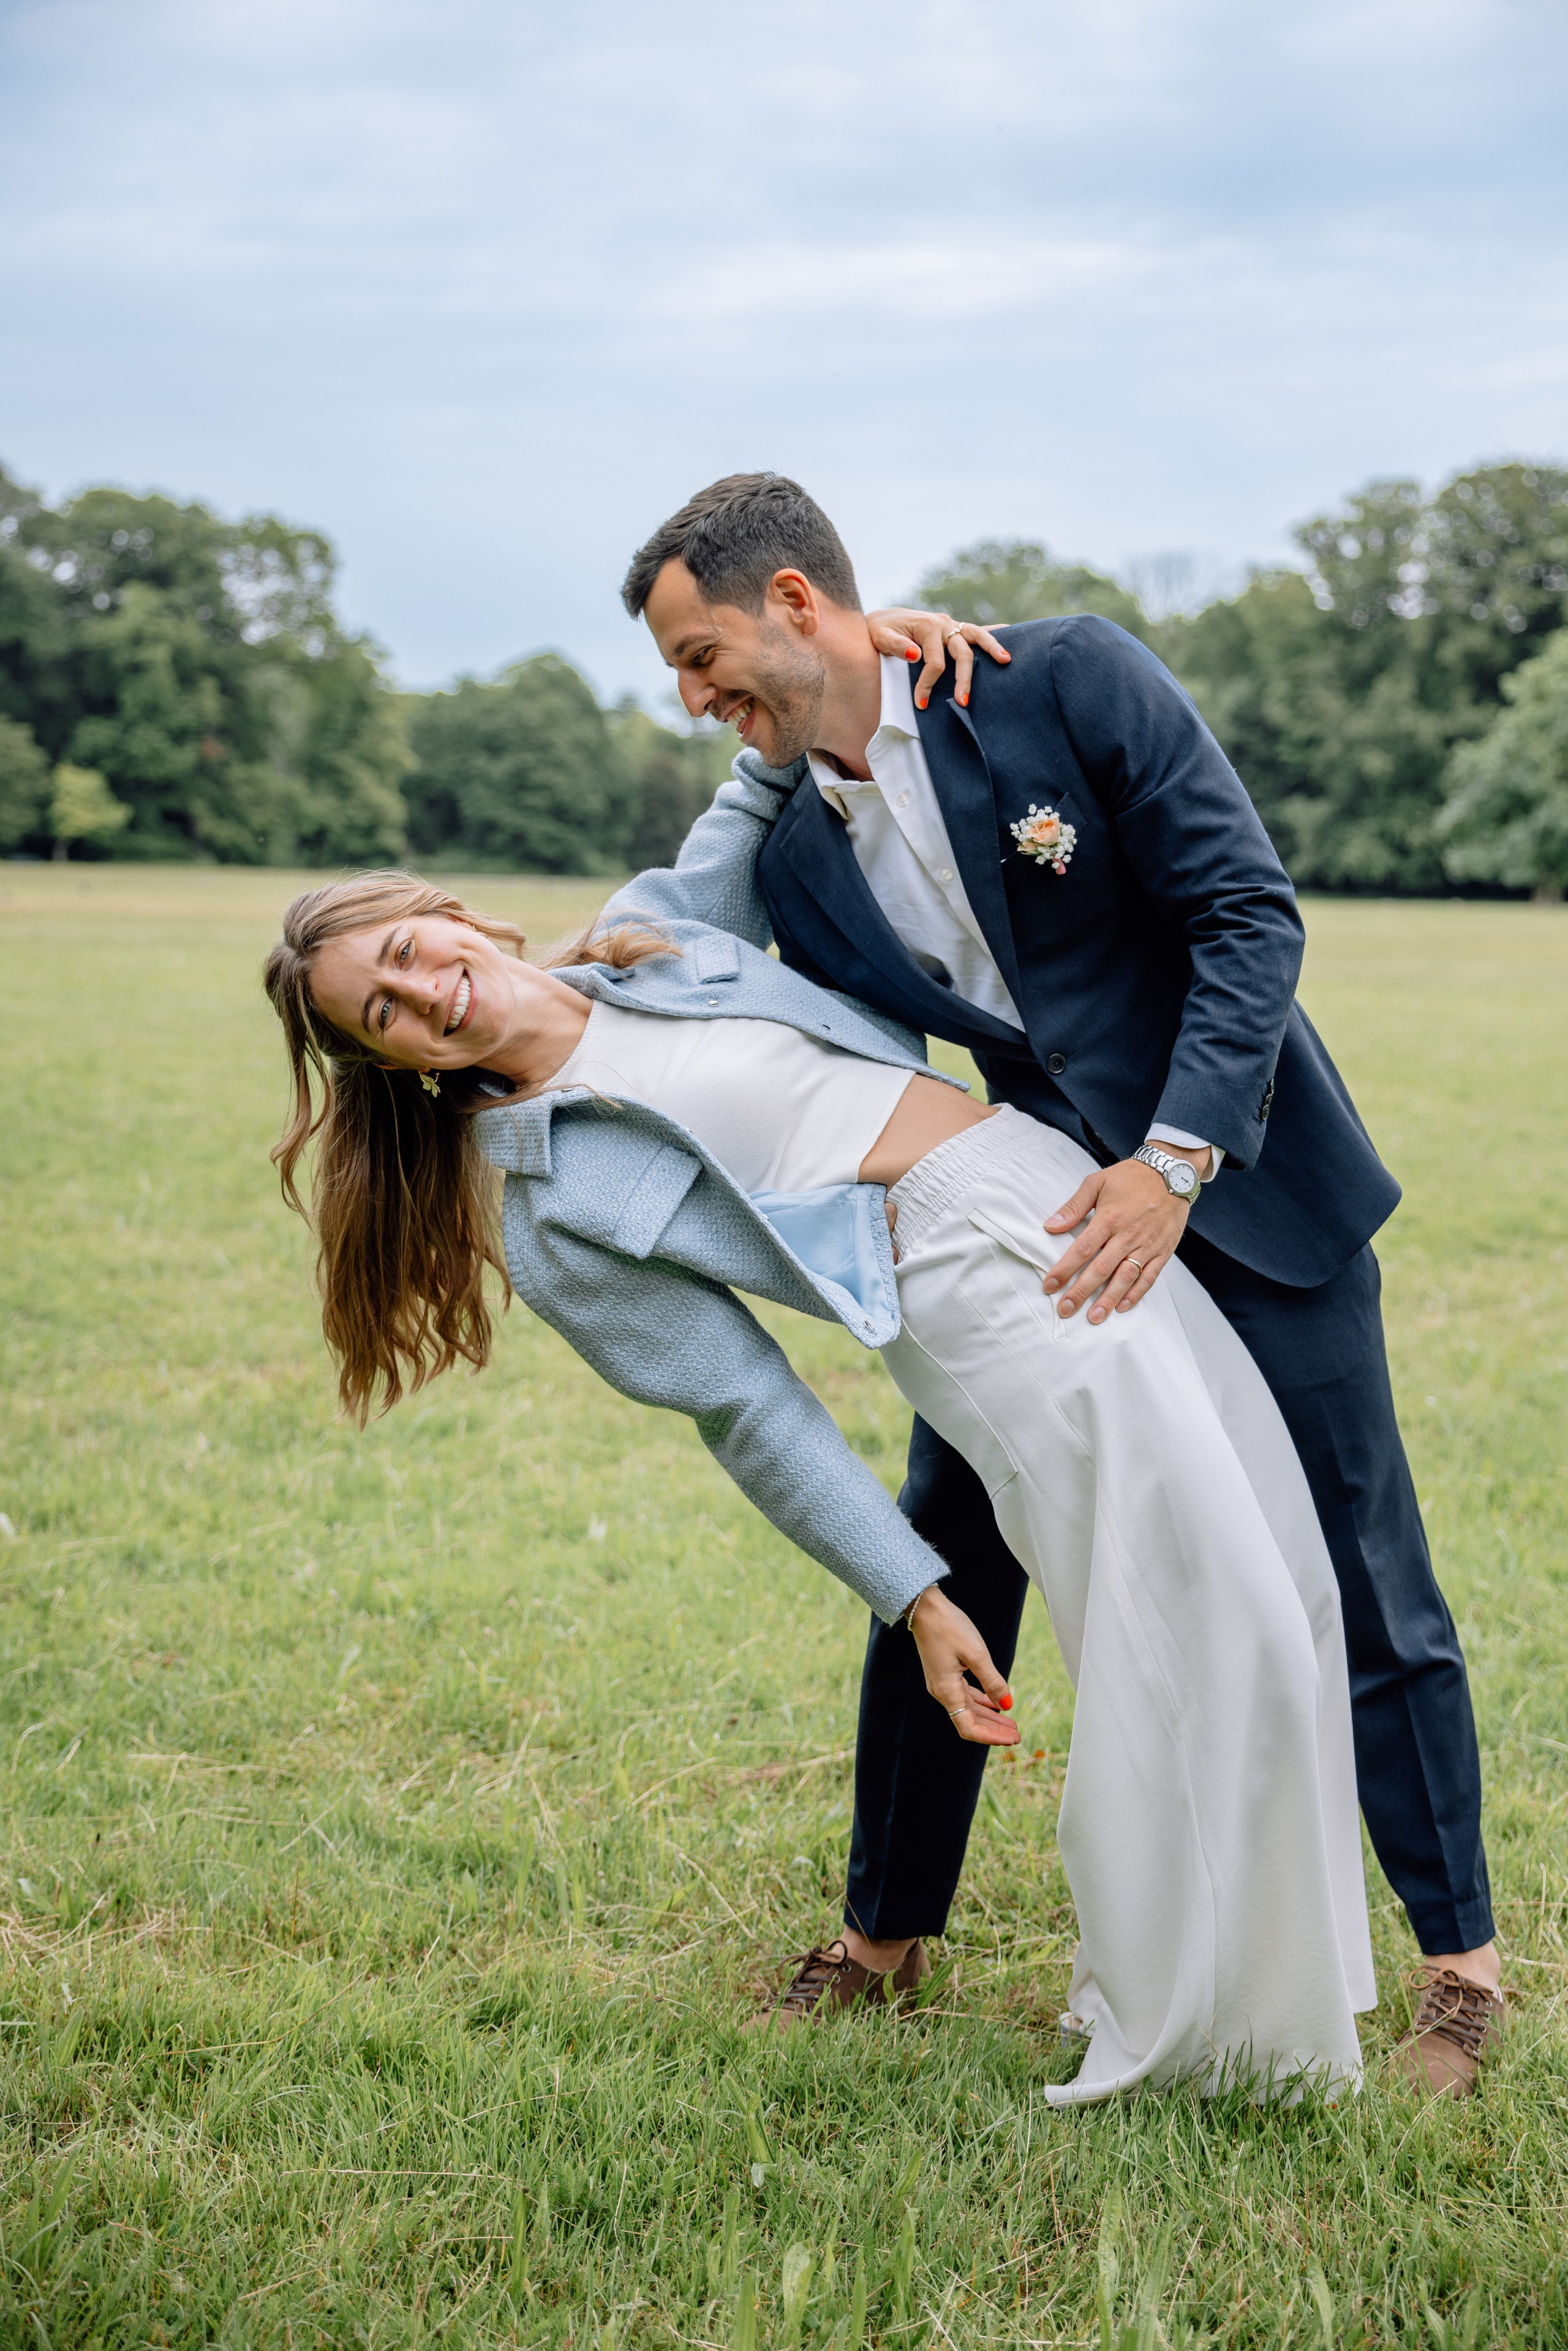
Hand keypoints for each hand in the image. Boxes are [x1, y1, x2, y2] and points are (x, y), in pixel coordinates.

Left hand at [865, 608, 1011, 710]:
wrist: (881, 619)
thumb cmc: (879, 630)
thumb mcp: (879, 636)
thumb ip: (895, 646)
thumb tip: (915, 655)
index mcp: (927, 626)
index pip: (935, 661)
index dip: (928, 684)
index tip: (921, 704)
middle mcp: (943, 624)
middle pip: (962, 653)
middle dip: (963, 679)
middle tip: (962, 702)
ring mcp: (951, 625)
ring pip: (977, 636)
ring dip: (992, 648)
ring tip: (1006, 660)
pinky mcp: (954, 629)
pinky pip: (976, 632)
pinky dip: (992, 634)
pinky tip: (1010, 633)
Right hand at [907, 1585, 1018, 1745]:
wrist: (924, 1607)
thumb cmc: (949, 1627)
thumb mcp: (976, 1654)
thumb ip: (993, 1682)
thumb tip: (1007, 1705)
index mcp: (947, 1691)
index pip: (968, 1728)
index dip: (991, 1736)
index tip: (1011, 1739)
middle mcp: (942, 1692)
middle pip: (970, 1721)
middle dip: (994, 1729)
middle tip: (1017, 1734)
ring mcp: (942, 1682)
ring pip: (969, 1708)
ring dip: (990, 1717)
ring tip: (1011, 1722)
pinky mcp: (944, 1673)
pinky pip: (965, 1694)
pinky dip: (982, 1701)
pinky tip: (995, 1703)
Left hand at [1041, 1152, 1204, 1321]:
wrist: (1172, 1172)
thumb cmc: (1130, 1177)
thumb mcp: (1097, 1182)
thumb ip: (1073, 1206)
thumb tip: (1050, 1226)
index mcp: (1109, 1218)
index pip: (1081, 1250)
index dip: (1064, 1270)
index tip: (1049, 1286)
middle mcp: (1128, 1235)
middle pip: (1101, 1269)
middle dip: (1081, 1292)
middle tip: (1065, 1310)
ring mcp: (1147, 1245)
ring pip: (1125, 1278)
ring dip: (1109, 1299)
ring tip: (1094, 1317)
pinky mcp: (1163, 1250)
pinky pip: (1150, 1277)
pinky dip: (1137, 1293)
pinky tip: (1123, 1306)